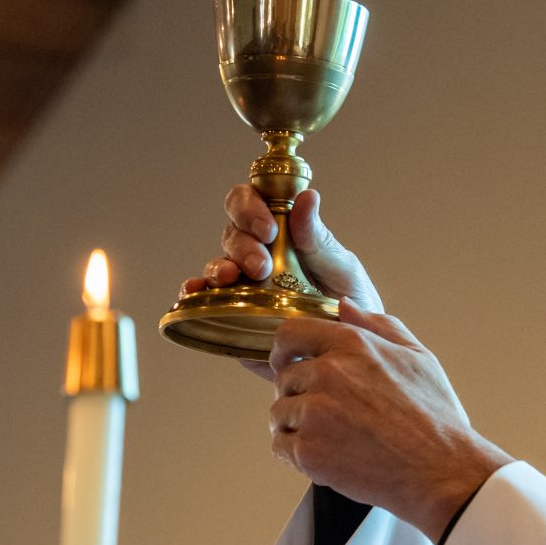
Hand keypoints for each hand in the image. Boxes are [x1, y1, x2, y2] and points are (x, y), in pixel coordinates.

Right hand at [179, 187, 385, 377]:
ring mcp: (241, 285)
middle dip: (243, 246)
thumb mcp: (342, 266)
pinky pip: (204, 300)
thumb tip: (307, 197)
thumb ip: (319, 237)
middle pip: (233, 234)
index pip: (251, 202)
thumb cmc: (349, 300)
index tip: (268, 228)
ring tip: (232, 278)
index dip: (250, 207)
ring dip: (220, 268)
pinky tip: (196, 292)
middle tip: (261, 266)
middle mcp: (255, 253)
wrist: (351, 347)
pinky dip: (195, 292)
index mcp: (280, 232)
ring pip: (217, 265)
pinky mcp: (232, 317)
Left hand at [266, 303, 510, 533]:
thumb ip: (379, 326)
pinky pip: (280, 446)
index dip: (284, 351)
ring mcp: (316, 413)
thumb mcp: (419, 358)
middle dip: (298, 395)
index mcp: (352, 345)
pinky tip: (326, 457)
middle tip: (327, 415)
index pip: (289, 334)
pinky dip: (295, 454)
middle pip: (284, 379)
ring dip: (296, 426)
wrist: (442, 472)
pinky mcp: (309, 452)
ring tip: (330, 439)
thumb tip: (344, 306)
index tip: (289, 364)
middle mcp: (329, 374)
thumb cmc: (436, 418)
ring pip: (279, 414)